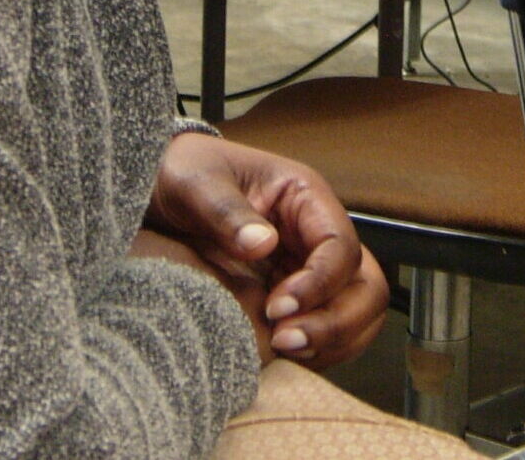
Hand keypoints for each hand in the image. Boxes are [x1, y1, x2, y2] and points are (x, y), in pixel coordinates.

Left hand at [144, 131, 386, 367]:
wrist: (159, 187)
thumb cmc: (181, 172)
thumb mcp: (195, 184)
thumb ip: (226, 212)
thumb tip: (262, 244)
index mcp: (305, 196)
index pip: (340, 245)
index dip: (319, 283)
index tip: (276, 308)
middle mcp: (316, 233)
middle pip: (365, 283)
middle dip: (336, 320)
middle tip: (286, 340)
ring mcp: (309, 266)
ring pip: (357, 310)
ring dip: (331, 339)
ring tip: (283, 349)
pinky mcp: (295, 294)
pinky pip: (329, 327)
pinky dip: (318, 349)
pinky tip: (279, 352)